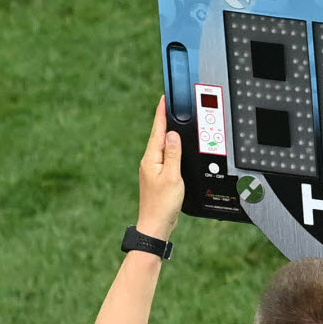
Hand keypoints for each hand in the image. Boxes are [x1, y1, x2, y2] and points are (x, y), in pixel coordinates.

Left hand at [137, 96, 183, 241]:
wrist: (156, 225)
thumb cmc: (163, 204)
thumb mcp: (172, 176)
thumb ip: (173, 153)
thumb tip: (171, 134)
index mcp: (151, 159)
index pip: (157, 130)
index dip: (161, 113)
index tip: (163, 98)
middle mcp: (149, 162)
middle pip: (158, 135)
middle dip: (164, 119)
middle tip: (169, 103)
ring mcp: (152, 169)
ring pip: (161, 145)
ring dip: (166, 132)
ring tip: (172, 118)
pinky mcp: (157, 177)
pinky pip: (164, 156)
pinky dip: (170, 147)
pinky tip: (173, 146)